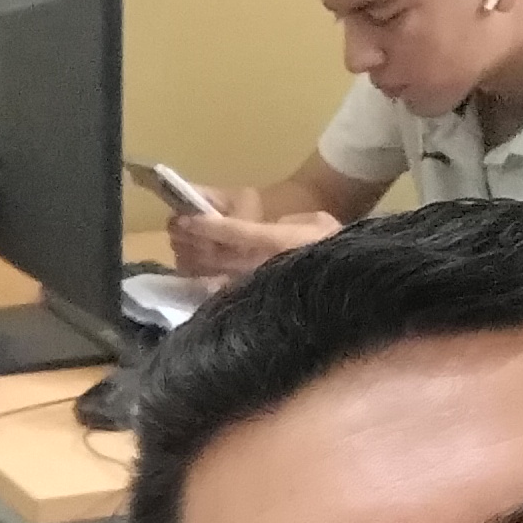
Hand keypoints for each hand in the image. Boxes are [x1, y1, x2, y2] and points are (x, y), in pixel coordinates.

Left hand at [158, 209, 335, 278]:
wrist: (345, 282)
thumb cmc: (331, 245)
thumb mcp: (318, 221)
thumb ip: (287, 221)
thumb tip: (258, 229)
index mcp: (281, 242)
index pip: (239, 233)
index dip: (210, 227)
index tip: (188, 218)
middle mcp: (266, 267)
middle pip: (219, 256)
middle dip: (194, 241)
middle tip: (176, 228)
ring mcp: (259, 288)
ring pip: (215, 275)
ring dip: (193, 260)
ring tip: (178, 245)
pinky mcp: (255, 303)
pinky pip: (222, 294)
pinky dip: (201, 283)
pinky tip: (189, 272)